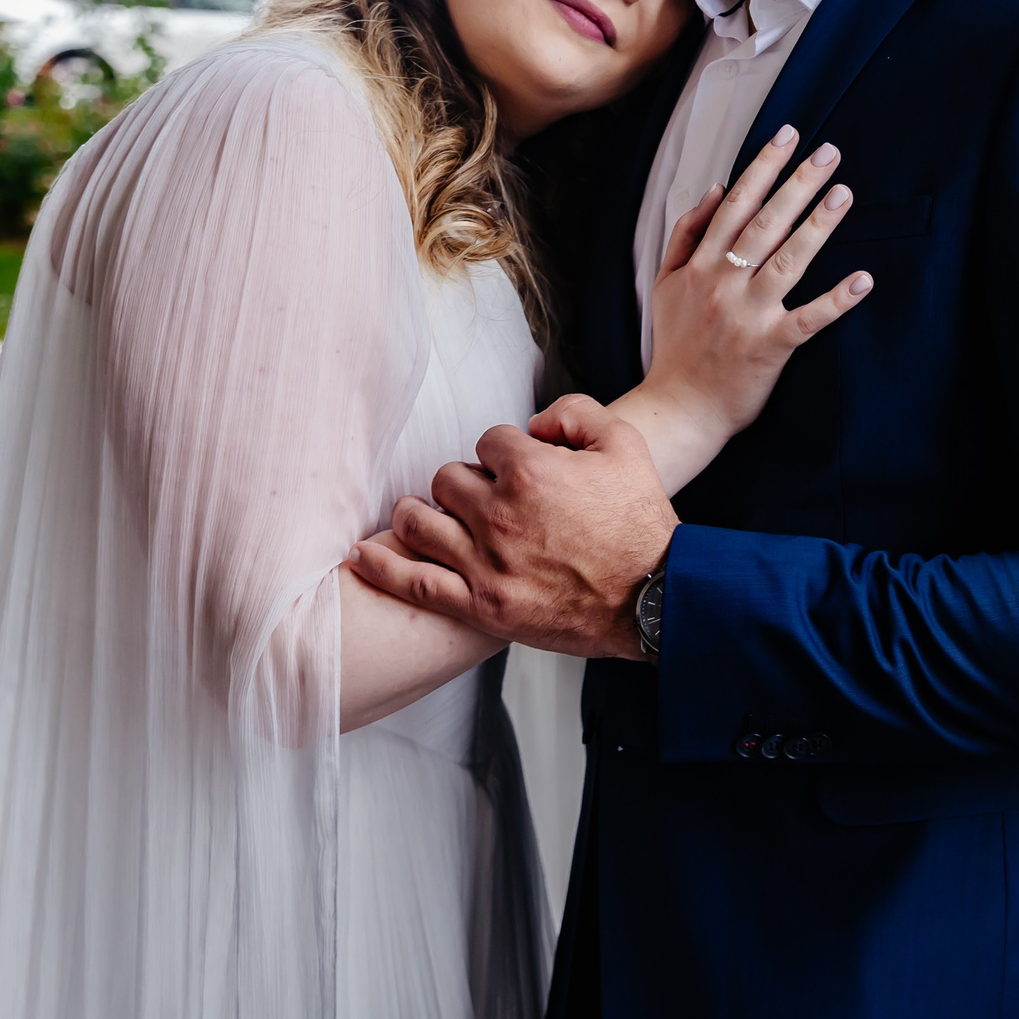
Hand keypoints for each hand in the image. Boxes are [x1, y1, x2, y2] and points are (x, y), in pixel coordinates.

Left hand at [352, 395, 677, 657]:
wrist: (653, 599)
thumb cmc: (641, 526)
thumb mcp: (626, 446)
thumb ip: (577, 413)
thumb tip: (536, 422)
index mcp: (530, 472)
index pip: (488, 441)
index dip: (505, 451)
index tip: (519, 468)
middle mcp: (499, 514)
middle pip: (447, 478)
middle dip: (466, 482)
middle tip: (487, 498)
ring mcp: (484, 562)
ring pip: (420, 522)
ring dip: (420, 513)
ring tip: (427, 515)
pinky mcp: (480, 604)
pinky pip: (414, 582)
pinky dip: (384, 565)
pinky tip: (365, 553)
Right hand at [625, 124, 872, 487]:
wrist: (679, 407)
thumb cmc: (676, 343)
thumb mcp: (665, 283)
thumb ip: (686, 234)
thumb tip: (715, 189)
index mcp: (701, 265)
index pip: (736, 204)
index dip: (763, 167)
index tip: (788, 135)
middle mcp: (724, 284)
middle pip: (765, 223)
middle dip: (797, 184)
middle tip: (829, 153)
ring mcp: (749, 315)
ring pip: (787, 261)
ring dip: (817, 226)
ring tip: (843, 194)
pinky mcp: (771, 347)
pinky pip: (809, 319)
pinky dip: (836, 300)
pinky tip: (863, 278)